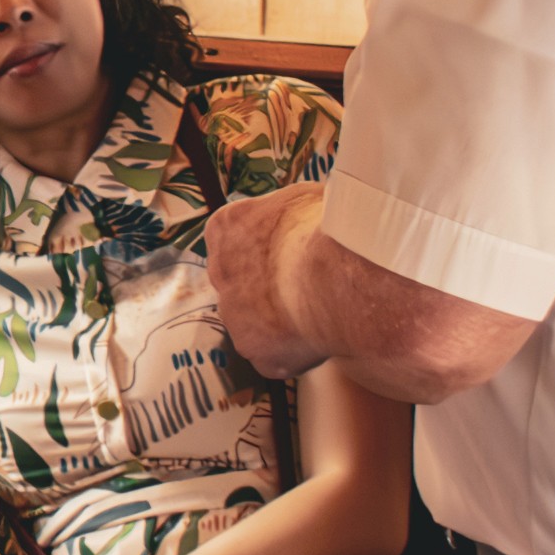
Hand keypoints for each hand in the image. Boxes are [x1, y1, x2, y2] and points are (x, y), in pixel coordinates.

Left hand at [200, 185, 333, 377]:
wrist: (334, 276)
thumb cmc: (323, 229)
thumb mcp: (304, 199)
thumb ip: (290, 213)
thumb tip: (305, 216)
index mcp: (226, 228)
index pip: (238, 240)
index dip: (271, 248)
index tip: (297, 252)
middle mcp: (220, 272)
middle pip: (244, 283)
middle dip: (272, 287)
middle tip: (312, 286)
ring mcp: (234, 315)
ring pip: (257, 322)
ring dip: (284, 320)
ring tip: (323, 312)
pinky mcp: (255, 351)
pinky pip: (275, 356)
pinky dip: (297, 351)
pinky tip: (323, 337)